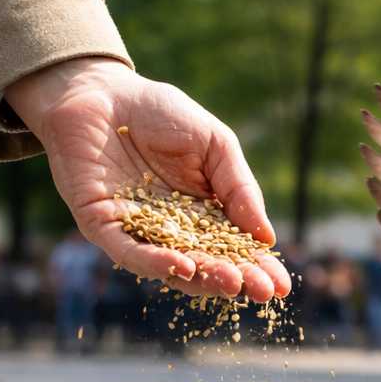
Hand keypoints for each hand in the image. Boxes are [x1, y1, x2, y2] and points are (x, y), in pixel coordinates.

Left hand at [6, 58, 290, 300]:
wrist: (99, 90)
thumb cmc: (159, 113)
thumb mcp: (215, 144)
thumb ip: (238, 188)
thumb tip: (266, 237)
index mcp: (202, 214)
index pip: (233, 249)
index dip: (257, 267)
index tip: (281, 286)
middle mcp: (171, 232)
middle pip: (206, 265)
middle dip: (235, 278)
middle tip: (260, 291)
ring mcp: (137, 232)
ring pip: (172, 266)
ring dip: (202, 276)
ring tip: (231, 281)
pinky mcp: (103, 226)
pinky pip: (129, 252)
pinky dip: (154, 262)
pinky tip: (180, 266)